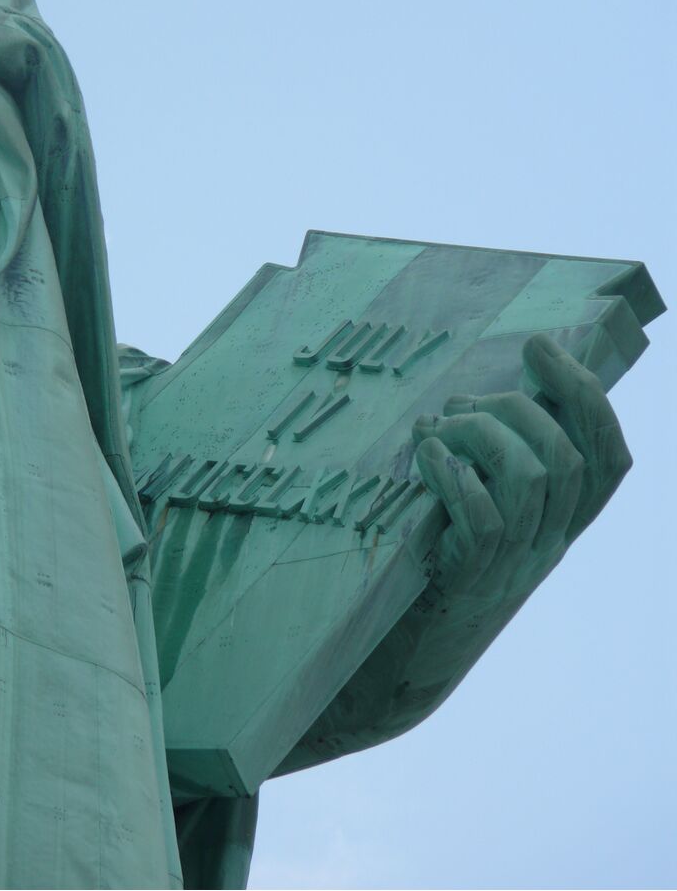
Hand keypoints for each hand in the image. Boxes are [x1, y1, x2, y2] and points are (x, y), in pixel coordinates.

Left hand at [277, 334, 633, 770]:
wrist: (401, 664)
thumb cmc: (431, 572)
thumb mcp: (476, 517)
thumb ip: (491, 470)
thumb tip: (480, 400)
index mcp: (558, 527)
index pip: (609, 460)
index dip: (586, 396)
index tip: (544, 347)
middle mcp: (547, 547)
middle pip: (567, 459)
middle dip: (515, 408)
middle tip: (460, 403)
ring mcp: (511, 567)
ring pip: (530, 479)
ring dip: (478, 434)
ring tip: (433, 429)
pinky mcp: (468, 581)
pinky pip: (483, 517)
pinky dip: (454, 473)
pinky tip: (424, 456)